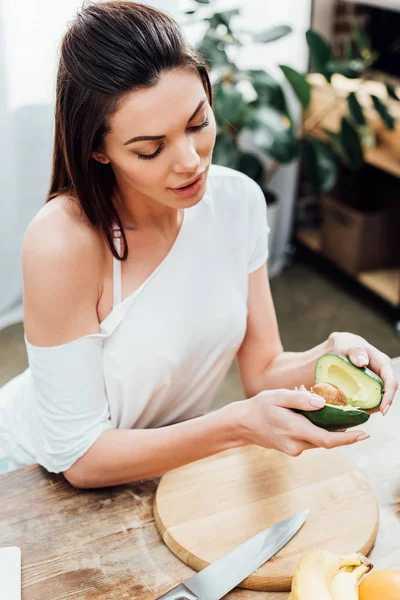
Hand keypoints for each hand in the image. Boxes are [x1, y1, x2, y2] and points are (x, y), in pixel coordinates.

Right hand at [234, 388, 369, 456]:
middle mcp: (296, 444)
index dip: (348, 439)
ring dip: (325, 426)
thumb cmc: (258, 407)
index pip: (328, 440)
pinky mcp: (292, 448)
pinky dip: (314, 428)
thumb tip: (323, 403)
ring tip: (321, 406)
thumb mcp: (278, 396)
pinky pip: (309, 439)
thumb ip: (300, 399)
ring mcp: (294, 449)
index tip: (364, 434)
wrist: (241, 425)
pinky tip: (307, 413)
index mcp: (295, 430)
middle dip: (340, 428)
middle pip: (327, 440)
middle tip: (351, 413)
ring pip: (318, 439)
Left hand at [327, 331, 397, 414]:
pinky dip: (359, 405)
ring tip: (354, 411)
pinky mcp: (365, 388)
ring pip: (375, 399)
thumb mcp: (348, 345)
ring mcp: (374, 382)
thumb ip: (355, 351)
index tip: (382, 410)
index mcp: (382, 364)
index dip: (388, 397)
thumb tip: (363, 362)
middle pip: (384, 395)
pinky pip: (365, 399)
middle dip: (376, 407)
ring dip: (367, 408)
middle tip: (362, 413)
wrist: (338, 348)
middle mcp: (381, 375)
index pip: (391, 383)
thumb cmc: (345, 344)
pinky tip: (349, 407)